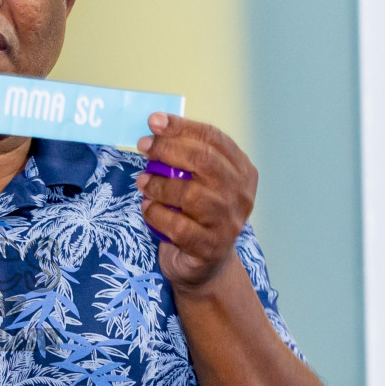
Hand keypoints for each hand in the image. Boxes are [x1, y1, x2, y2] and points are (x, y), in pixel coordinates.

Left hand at [136, 112, 257, 290]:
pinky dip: (156, 214)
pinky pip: (178, 226)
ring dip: (159, 184)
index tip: (154, 121)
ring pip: (190, 194)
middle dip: (168, 149)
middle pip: (204, 161)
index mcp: (242, 170)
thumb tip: (155, 128)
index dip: (182, 127)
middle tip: (143, 146)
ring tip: (142, 182)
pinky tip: (148, 208)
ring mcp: (228, 222)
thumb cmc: (197, 214)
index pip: (213, 139)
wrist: (205, 265)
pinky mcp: (210, 247)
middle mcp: (240, 194)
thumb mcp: (198, 181)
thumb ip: (185, 158)